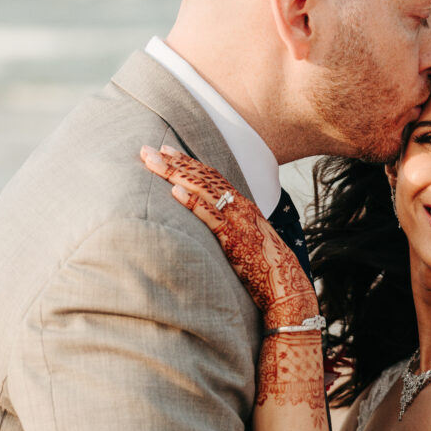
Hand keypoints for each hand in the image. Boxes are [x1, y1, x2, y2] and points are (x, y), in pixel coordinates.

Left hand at [140, 145, 317, 327]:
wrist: (283, 280)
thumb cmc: (264, 264)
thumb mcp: (247, 237)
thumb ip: (230, 226)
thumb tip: (212, 223)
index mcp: (242, 204)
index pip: (211, 176)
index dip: (187, 161)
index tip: (166, 150)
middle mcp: (239, 206)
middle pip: (202, 177)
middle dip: (174, 161)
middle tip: (147, 149)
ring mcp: (236, 220)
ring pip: (203, 189)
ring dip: (175, 174)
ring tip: (153, 163)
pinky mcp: (233, 237)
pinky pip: (210, 216)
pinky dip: (192, 202)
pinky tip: (174, 191)